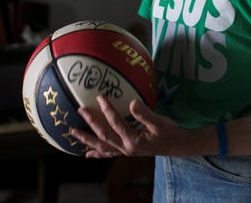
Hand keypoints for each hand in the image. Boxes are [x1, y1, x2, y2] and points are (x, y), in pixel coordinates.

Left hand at [71, 95, 186, 158]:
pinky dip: (97, 154)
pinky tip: (87, 154)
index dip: (107, 110)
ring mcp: (125, 151)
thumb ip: (145, 113)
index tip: (100, 97)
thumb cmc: (169, 132)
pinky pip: (108, 153)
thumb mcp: (160, 122)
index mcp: (133, 139)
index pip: (116, 123)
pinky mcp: (126, 151)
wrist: (176, 146)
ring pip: (103, 146)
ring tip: (74, 133)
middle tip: (80, 109)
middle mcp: (126, 147)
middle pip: (104, 135)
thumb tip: (131, 103)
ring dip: (87, 140)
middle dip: (91, 123)